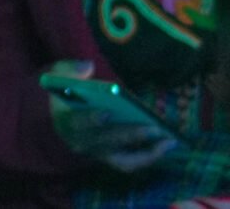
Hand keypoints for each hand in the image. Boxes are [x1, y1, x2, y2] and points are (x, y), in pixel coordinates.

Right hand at [42, 60, 176, 174]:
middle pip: (107, 142)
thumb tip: (87, 67)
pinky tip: (165, 146)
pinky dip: (148, 157)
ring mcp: (97, 153)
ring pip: (122, 158)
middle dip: (130, 135)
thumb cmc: (66, 93)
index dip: (92, 120)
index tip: (106, 113)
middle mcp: (82, 143)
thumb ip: (71, 69)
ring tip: (169, 141)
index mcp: (66, 122)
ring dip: (147, 153)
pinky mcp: (110, 158)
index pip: (79, 123)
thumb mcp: (61, 74)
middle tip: (154, 127)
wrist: (61, 116)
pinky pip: (131, 163)